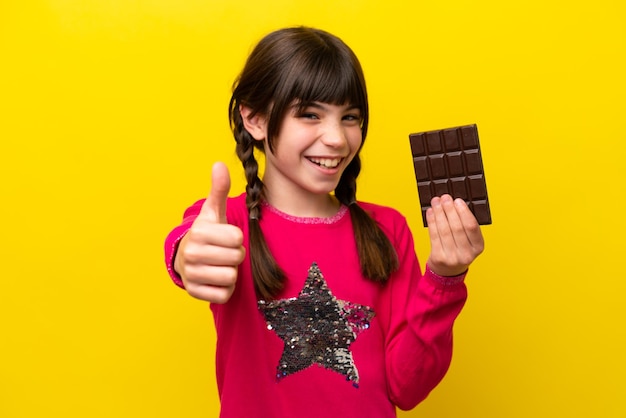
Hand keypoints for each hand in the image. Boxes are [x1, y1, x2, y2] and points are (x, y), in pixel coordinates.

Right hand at [174, 162, 245, 302]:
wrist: (186, 258)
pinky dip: (225, 288)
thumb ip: (219, 189)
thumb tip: (219, 164)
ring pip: (232, 276)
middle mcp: (192, 254)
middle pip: (237, 257)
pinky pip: (224, 294)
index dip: (236, 238)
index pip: (238, 238)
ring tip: (219, 264)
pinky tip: (215, 278)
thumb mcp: (212, 211)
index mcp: (199, 232)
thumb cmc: (206, 234)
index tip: (225, 237)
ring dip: (230, 272)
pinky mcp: (195, 293)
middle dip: (234, 255)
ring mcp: (192, 275)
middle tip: (222, 251)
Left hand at [426, 194, 483, 276]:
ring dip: (439, 213)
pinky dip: (431, 221)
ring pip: (444, 230)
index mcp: (478, 247)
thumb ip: (465, 225)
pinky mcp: (439, 258)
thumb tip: (454, 203)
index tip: (457, 200)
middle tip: (445, 198)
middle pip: (457, 227)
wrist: (447, 271)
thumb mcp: (469, 241)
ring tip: (436, 202)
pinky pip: (434, 235)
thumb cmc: (459, 250)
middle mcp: (467, 254)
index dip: (463, 212)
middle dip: (449, 209)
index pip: (472, 226)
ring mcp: (452, 257)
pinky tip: (430, 212)